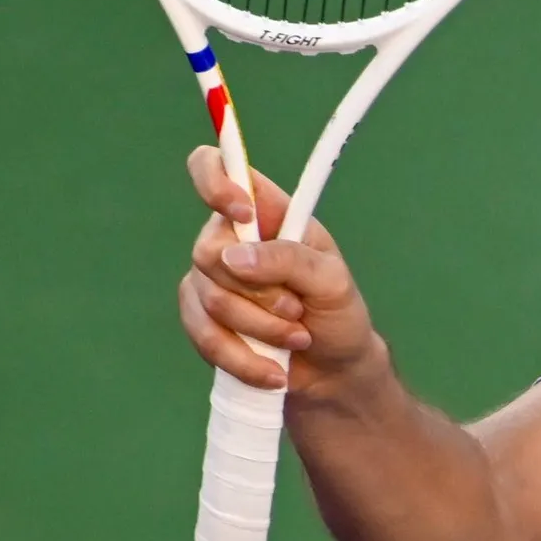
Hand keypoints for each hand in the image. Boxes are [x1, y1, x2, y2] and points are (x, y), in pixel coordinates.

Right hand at [177, 148, 384, 399]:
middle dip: (258, 291)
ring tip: (297, 337)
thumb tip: (233, 258)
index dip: (216, 181)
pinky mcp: (202, 320)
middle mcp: (231, 240)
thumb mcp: (331, 282)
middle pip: (208, 251)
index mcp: (267, 214)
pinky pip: (204, 335)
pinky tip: (273, 370)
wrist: (333, 373)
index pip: (217, 167)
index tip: (243, 214)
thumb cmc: (338, 315)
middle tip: (297, 309)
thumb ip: (289, 260)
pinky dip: (242, 357)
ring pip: (209, 298)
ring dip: (260, 328)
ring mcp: (211, 281)